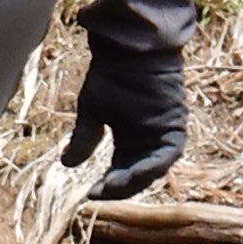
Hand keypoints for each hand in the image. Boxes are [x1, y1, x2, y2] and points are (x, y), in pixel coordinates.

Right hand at [62, 42, 182, 200]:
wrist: (128, 48)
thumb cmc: (111, 74)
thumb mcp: (92, 111)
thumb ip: (84, 139)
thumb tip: (66, 165)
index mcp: (130, 139)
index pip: (121, 172)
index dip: (108, 187)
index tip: (90, 195)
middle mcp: (149, 140)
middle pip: (139, 175)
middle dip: (121, 188)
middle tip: (102, 193)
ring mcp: (164, 133)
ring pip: (155, 169)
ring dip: (137, 180)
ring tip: (115, 186)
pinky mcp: (175, 125)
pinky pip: (169, 154)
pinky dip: (154, 165)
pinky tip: (136, 173)